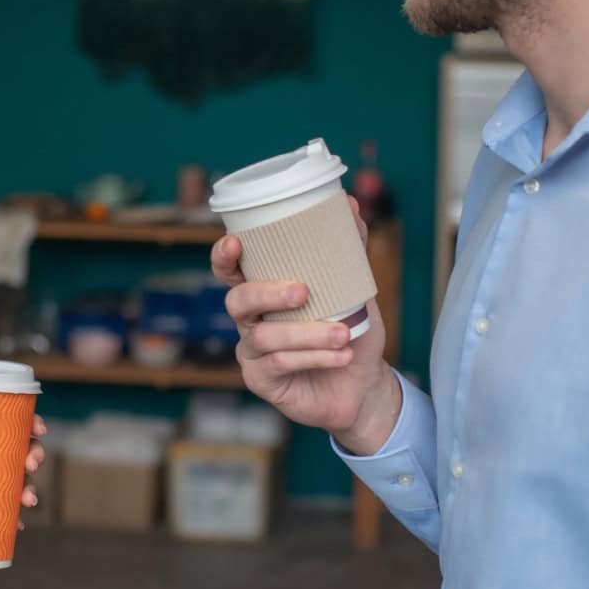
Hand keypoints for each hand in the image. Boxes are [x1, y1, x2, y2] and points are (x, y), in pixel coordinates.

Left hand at [0, 415, 48, 514]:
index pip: (16, 422)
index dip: (32, 423)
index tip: (39, 430)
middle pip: (26, 450)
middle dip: (35, 456)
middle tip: (30, 465)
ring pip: (22, 480)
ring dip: (30, 490)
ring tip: (27, 501)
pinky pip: (8, 508)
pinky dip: (15, 517)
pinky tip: (18, 525)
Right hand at [213, 197, 396, 449]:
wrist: (364, 385)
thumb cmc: (351, 332)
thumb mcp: (356, 289)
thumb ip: (349, 250)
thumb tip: (348, 204)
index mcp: (264, 293)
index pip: (231, 272)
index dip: (224, 258)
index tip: (234, 242)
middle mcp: (251, 321)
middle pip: (237, 302)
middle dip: (267, 294)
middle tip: (302, 292)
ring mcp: (252, 352)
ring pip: (266, 337)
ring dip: (308, 334)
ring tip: (343, 334)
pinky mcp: (261, 381)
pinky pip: (280, 364)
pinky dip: (315, 357)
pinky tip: (340, 355)